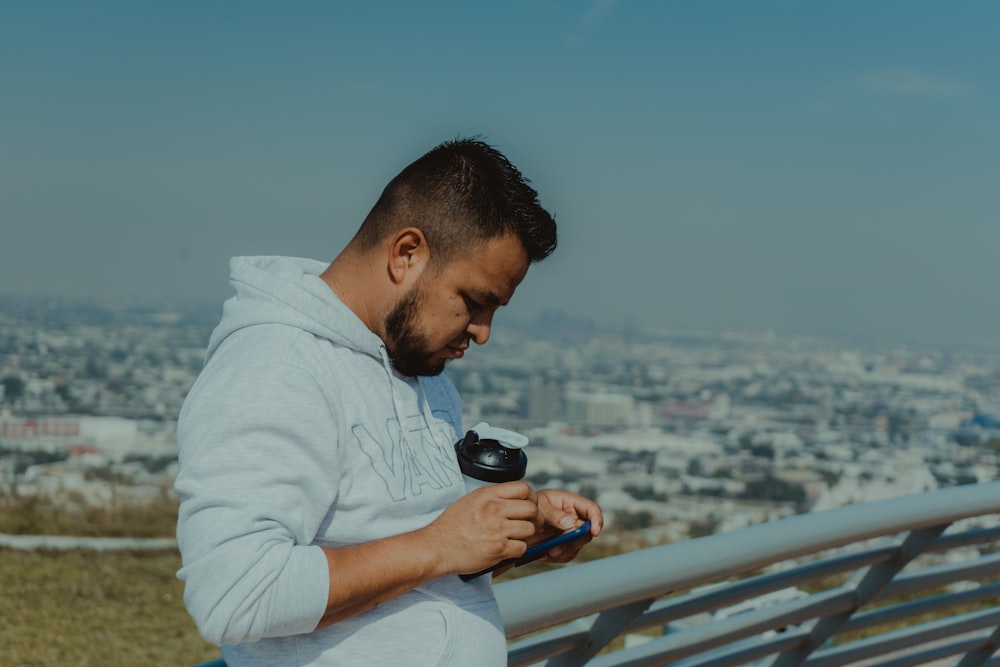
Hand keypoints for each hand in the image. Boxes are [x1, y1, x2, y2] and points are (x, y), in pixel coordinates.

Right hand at [419, 481, 542, 575]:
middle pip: (531, 508)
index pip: (523, 488)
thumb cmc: (450, 526)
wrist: (437, 547)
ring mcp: (497, 528)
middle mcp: (494, 509)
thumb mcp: (470, 500)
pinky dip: (518, 550)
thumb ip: (492, 497)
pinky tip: (508, 549)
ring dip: (527, 535)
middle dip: (535, 517)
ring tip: (517, 537)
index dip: (531, 497)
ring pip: (530, 528)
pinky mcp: (498, 548)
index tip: (531, 504)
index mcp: (488, 494)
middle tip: (532, 523)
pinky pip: (522, 547)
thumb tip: (513, 499)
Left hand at [530, 489, 602, 563]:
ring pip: (577, 546)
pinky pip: (566, 555)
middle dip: (575, 541)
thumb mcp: (540, 504)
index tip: (594, 532)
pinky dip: (556, 557)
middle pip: (586, 532)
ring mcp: (570, 533)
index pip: (592, 509)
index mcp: (572, 503)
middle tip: (558, 546)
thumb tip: (570, 524)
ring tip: (548, 551)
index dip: (597, 520)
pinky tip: (544, 553)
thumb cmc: (530, 505)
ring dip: (564, 551)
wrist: (518, 519)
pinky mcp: (563, 545)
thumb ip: (554, 514)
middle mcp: (574, 519)